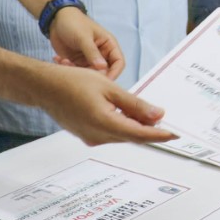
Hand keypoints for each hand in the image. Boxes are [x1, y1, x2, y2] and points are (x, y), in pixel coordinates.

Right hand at [31, 63, 176, 145]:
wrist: (44, 87)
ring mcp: (91, 137)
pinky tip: (127, 114)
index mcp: (105, 123)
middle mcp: (98, 136)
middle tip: (166, 122)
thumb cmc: (72, 82)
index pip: (140, 134)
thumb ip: (134, 104)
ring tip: (148, 114)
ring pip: (121, 135)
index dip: (160, 135)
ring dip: (135, 126)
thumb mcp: (109, 88)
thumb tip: (157, 115)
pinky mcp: (87, 134)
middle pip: (132, 136)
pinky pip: (110, 133)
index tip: (175, 135)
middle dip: (150, 129)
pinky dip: (122, 125)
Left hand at [48, 8, 124, 79]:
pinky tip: (59, 59)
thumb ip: (92, 52)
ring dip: (77, 72)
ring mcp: (89, 59)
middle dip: (92, 75)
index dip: (114, 73)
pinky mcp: (78, 62)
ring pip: (89, 74)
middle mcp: (101, 54)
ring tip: (64, 61)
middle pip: (104, 72)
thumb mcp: (83, 37)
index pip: (119, 62)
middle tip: (79, 72)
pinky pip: (77, 72)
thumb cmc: (73, 22)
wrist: (56, 19)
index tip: (104, 81)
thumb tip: (102, 68)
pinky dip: (68, 69)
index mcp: (108, 45)